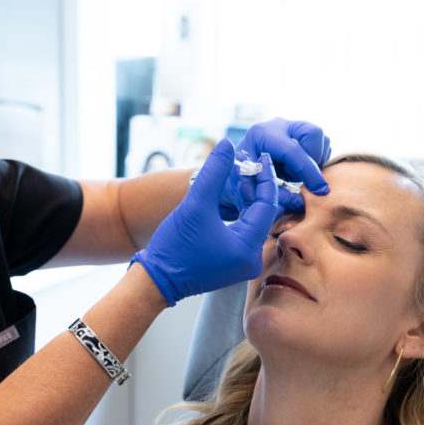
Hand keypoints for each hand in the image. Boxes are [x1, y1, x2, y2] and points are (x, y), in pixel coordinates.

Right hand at [134, 139, 277, 305]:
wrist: (156, 280)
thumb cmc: (174, 246)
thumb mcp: (196, 204)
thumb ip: (214, 172)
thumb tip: (228, 144)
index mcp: (247, 248)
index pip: (267, 206)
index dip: (265, 178)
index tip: (263, 158)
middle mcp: (251, 259)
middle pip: (263, 215)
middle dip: (257, 187)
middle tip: (250, 163)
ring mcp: (242, 264)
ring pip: (253, 223)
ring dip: (248, 200)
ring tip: (240, 175)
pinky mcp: (232, 264)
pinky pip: (244, 233)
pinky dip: (241, 214)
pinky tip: (233, 197)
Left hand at [219, 117, 331, 218]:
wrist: (237, 173)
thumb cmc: (242, 181)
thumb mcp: (254, 190)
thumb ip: (276, 196)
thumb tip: (302, 202)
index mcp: (261, 134)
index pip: (292, 151)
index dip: (309, 172)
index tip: (319, 190)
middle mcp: (277, 126)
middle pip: (312, 132)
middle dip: (315, 158)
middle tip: (305, 177)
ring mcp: (290, 127)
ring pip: (320, 138)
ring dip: (316, 160)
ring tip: (295, 174)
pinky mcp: (299, 133)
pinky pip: (321, 144)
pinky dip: (316, 159)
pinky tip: (298, 170)